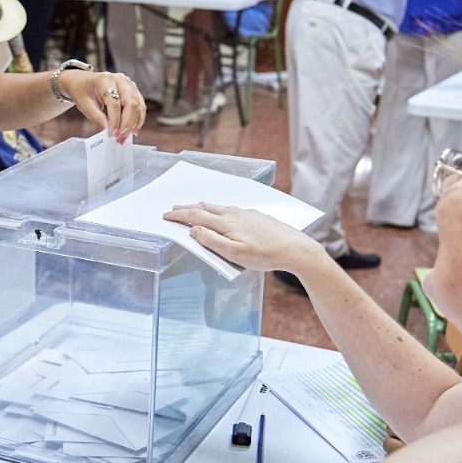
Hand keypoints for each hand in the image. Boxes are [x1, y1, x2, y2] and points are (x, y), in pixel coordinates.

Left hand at [60, 68, 143, 141]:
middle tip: (120, 137)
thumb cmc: (82, 92)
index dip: (115, 120)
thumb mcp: (85, 105)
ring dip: (133, 123)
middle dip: (127, 123)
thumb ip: (98, 118)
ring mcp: (129, 84)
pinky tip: (134, 130)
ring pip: (138, 105)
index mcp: (105, 80)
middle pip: (130, 103)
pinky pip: (140, 106)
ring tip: (125, 136)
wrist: (82, 81)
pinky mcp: (133, 90)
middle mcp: (120, 79)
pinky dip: (138, 119)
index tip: (112, 134)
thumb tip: (109, 131)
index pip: (114, 103)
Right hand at [161, 202, 323, 274]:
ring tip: (194, 207)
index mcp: (226, 223)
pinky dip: (218, 209)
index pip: (196, 216)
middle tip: (174, 208)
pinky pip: (230, 208)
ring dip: (202, 206)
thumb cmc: (265, 255)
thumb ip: (212, 241)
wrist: (295, 248)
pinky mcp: (255, 215)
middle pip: (205, 207)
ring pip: (218, 206)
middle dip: (187, 207)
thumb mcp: (235, 254)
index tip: (166, 216)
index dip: (179, 216)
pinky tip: (222, 212)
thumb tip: (193, 230)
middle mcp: (234, 214)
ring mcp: (246, 213)